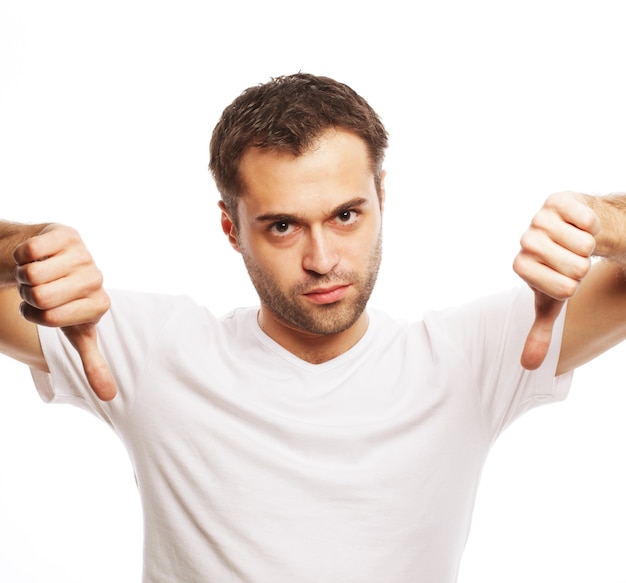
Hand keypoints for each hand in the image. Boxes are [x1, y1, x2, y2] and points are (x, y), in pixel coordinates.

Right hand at [13, 225, 116, 400]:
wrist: (54, 262)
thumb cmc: (65, 303)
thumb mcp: (78, 333)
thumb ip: (94, 363)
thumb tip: (109, 398)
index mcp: (99, 305)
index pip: (50, 318)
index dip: (37, 315)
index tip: (48, 310)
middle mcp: (96, 279)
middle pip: (40, 295)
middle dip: (29, 296)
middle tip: (40, 291)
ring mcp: (83, 254)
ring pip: (32, 273)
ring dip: (24, 276)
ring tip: (39, 275)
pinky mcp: (67, 234)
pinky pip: (29, 250)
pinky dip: (21, 256)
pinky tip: (37, 257)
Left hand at [513, 192, 600, 369]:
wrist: (571, 234)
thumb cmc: (560, 270)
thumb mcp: (551, 302)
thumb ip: (540, 332)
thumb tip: (529, 366)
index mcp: (522, 266)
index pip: (560, 288)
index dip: (572, 287)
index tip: (566, 280)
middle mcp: (526, 241)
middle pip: (576, 266)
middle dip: (584, 267)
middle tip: (576, 261)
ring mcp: (540, 218)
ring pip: (583, 243)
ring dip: (590, 247)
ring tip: (577, 244)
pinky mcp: (557, 200)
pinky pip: (586, 219)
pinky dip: (592, 226)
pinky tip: (581, 226)